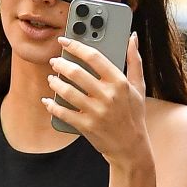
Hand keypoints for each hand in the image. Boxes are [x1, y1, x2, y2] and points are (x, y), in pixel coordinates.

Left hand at [43, 32, 153, 171]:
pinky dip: (52, 106)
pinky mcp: (86, 126)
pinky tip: (47, 101)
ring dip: (55, 83)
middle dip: (61, 64)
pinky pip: (63, 113)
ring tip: (52, 79)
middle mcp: (107, 96)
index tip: (65, 41)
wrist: (130, 148)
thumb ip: (134, 61)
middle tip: (55, 62)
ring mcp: (96, 112)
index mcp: (119, 82)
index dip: (76, 46)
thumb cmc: (134, 115)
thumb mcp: (139, 87)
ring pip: (67, 91)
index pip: (94, 57)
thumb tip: (132, 38)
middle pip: (77, 73)